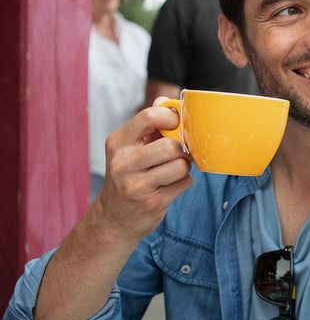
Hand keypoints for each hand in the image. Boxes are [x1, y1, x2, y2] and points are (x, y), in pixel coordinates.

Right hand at [94, 101, 192, 239]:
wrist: (113, 218)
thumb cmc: (128, 175)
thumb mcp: (129, 148)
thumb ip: (148, 124)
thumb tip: (166, 101)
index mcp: (118, 143)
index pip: (148, 117)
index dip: (171, 118)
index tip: (176, 125)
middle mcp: (123, 163)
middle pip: (170, 146)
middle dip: (180, 149)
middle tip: (177, 154)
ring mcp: (136, 185)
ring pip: (180, 165)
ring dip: (184, 167)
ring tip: (172, 170)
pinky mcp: (152, 203)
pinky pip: (184, 183)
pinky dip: (183, 183)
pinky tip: (169, 186)